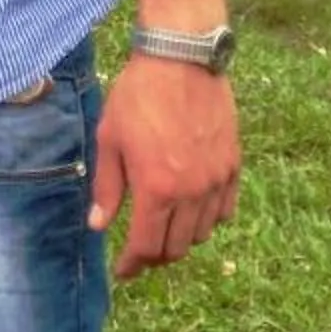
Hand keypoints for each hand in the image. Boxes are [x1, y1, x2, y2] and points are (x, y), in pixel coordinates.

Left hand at [91, 52, 239, 281]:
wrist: (182, 60)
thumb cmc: (138, 97)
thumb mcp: (110, 140)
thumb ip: (107, 188)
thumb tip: (98, 226)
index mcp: (157, 189)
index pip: (147, 246)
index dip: (133, 265)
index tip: (123, 271)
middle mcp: (192, 192)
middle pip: (177, 247)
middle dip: (155, 255)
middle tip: (140, 250)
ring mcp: (217, 180)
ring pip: (203, 232)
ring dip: (181, 238)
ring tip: (164, 228)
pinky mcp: (233, 166)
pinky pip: (225, 210)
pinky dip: (208, 219)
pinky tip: (192, 211)